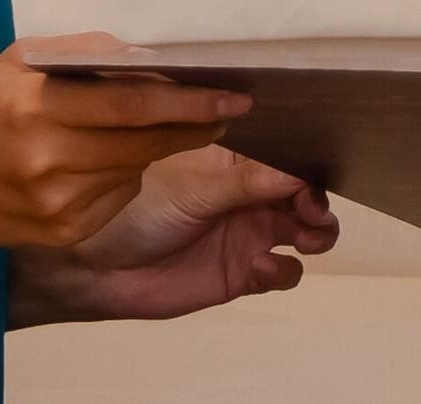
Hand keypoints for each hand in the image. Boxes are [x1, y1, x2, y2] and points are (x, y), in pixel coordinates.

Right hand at [0, 37, 254, 253]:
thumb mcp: (21, 62)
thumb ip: (87, 56)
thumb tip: (154, 61)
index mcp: (37, 106)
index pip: (131, 105)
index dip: (189, 102)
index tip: (235, 96)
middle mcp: (48, 160)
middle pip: (144, 143)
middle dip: (194, 125)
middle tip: (229, 109)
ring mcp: (57, 204)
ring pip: (136, 170)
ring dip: (159, 148)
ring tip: (166, 126)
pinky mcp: (65, 233)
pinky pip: (118, 196)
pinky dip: (125, 174)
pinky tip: (104, 160)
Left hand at [9, 147, 338, 324]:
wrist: (97, 268)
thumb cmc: (134, 209)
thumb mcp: (193, 188)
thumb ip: (246, 180)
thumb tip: (298, 168)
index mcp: (235, 156)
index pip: (286, 149)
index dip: (309, 156)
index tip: (323, 162)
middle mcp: (249, 190)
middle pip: (304, 190)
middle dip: (317, 198)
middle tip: (311, 209)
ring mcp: (249, 231)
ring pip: (305, 228)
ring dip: (316, 231)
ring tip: (307, 236)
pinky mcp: (243, 271)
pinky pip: (282, 271)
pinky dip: (283, 270)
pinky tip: (263, 267)